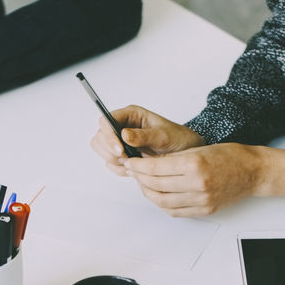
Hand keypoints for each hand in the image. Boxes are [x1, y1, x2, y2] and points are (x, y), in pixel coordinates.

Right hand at [89, 105, 203, 175]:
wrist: (184, 152)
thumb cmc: (177, 138)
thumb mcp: (163, 136)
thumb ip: (143, 136)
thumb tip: (124, 135)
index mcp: (130, 115)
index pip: (106, 121)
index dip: (109, 135)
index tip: (120, 150)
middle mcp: (122, 126)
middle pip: (100, 137)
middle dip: (110, 151)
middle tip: (128, 159)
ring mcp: (120, 141)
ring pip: (102, 151)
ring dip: (114, 161)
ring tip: (134, 164)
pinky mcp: (122, 155)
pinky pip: (110, 163)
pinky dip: (119, 169)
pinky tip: (134, 169)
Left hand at [122, 142, 266, 216]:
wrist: (253, 172)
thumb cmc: (230, 156)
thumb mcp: (199, 149)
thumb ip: (174, 158)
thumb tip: (148, 163)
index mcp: (195, 164)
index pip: (156, 167)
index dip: (139, 166)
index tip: (132, 162)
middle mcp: (197, 184)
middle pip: (156, 185)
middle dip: (140, 178)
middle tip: (134, 172)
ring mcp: (201, 200)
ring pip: (162, 201)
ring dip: (149, 193)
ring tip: (144, 184)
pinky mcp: (204, 210)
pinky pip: (175, 211)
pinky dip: (162, 204)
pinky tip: (158, 195)